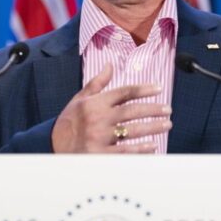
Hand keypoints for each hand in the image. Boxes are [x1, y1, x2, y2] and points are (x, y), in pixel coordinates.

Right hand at [51, 63, 172, 152]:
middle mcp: (98, 118)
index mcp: (94, 102)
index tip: (159, 88)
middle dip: (153, 109)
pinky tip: (153, 146)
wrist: (52, 146)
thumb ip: (97, 82)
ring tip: (166, 125)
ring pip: (132, 130)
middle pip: (132, 111)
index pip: (124, 92)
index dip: (143, 89)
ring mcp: (99, 137)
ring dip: (152, 127)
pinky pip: (125, 151)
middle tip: (168, 109)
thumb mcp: (80, 98)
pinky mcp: (100, 154)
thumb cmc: (69, 120)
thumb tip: (110, 65)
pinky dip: (141, 149)